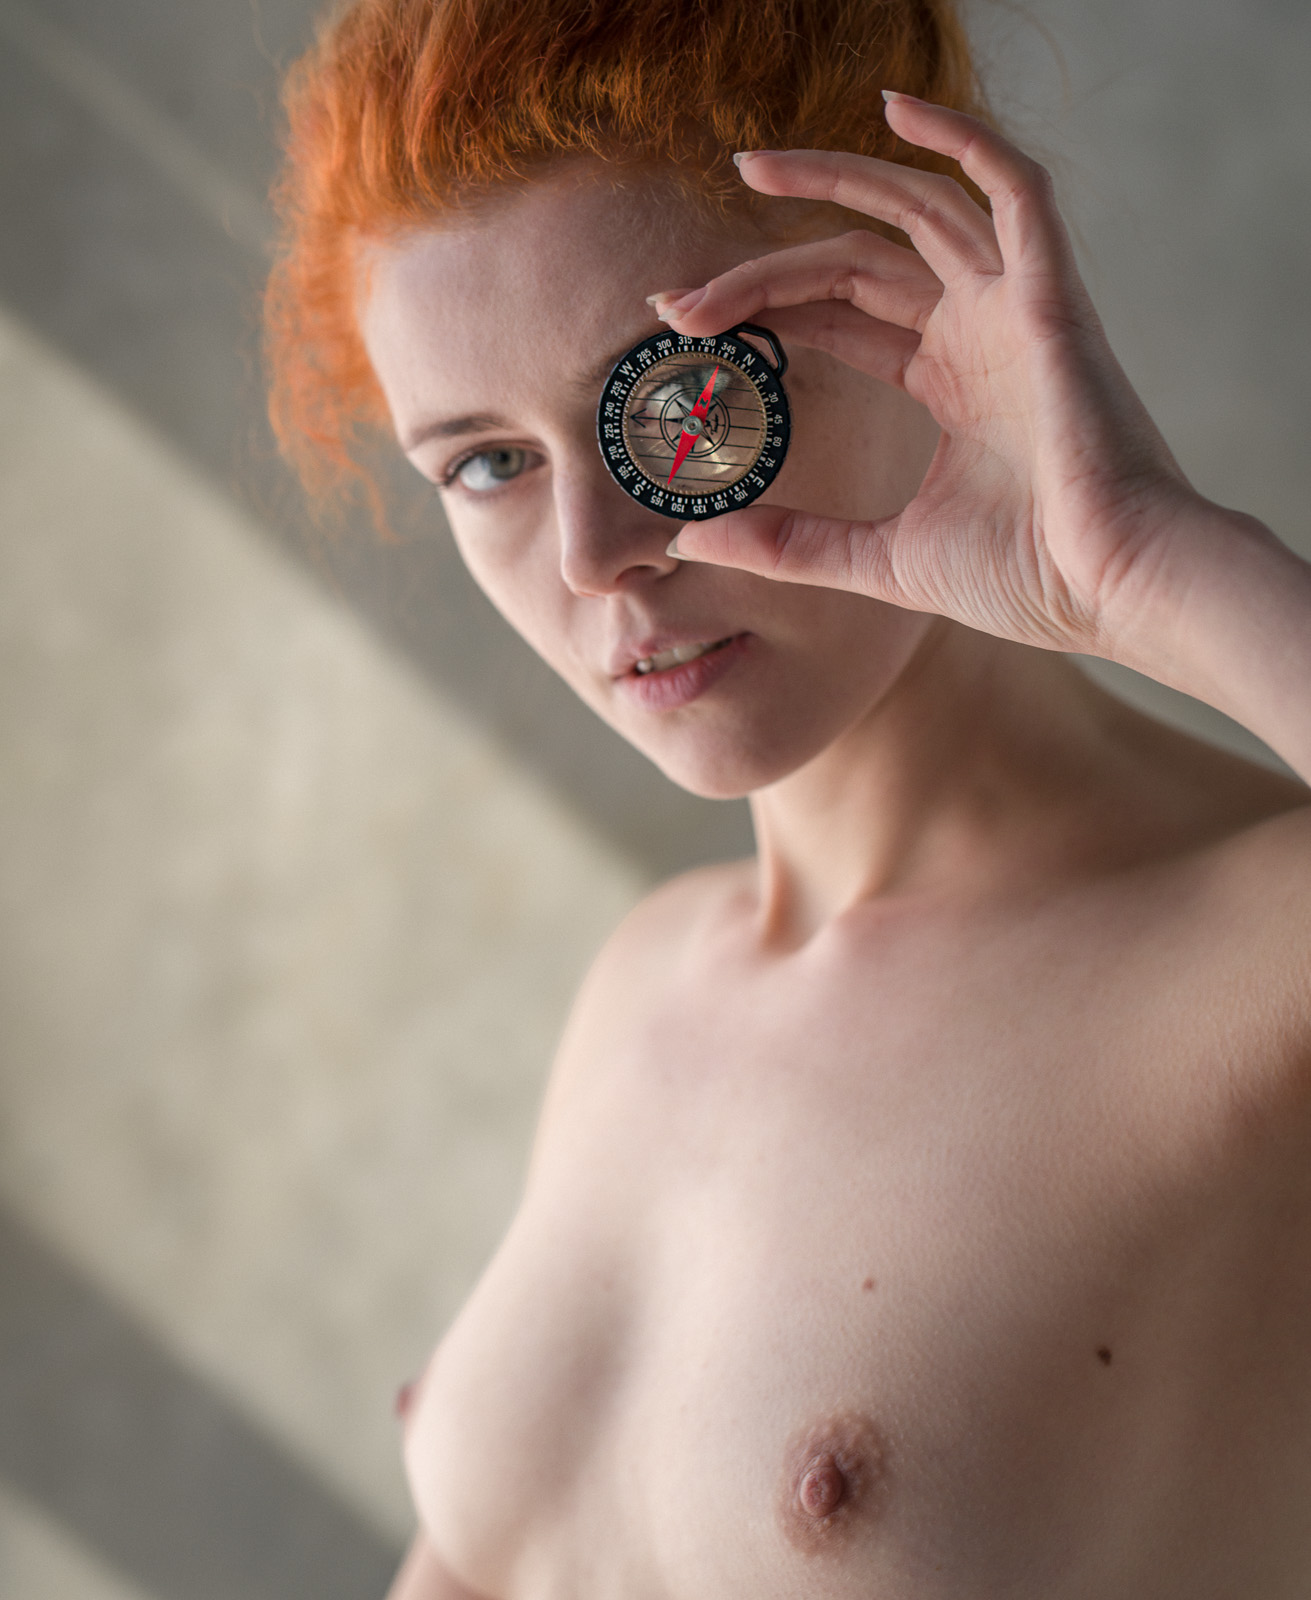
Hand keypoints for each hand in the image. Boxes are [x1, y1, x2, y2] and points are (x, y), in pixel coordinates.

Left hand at [651, 95, 1213, 659]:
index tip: (686, 326)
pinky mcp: (1050, 297)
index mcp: (949, 380)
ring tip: (748, 168)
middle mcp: (978, 332)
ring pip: (913, 213)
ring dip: (831, 182)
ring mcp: (1015, 308)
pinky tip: (895, 110)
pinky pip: (1013, 188)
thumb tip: (692, 538)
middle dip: (763, 271)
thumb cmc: (1025, 578)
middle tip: (679, 297)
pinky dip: (963, 139)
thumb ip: (788, 542)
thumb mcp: (879, 559)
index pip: (838, 318)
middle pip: (854, 264)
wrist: (1115, 590)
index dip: (763, 313)